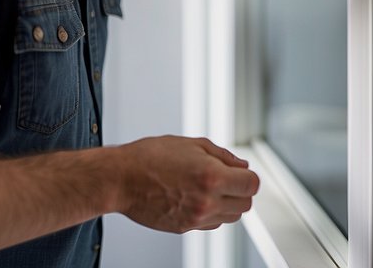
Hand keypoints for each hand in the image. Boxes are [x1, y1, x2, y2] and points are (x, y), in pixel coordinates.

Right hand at [116, 136, 259, 232]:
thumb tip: (241, 165)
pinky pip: (211, 224)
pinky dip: (211, 213)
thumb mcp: (192, 144)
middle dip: (241, 190)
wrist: (120, 179)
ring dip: (228, 203)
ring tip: (210, 188)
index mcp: (212, 177)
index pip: (251, 185)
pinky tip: (197, 197)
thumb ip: (223, 156)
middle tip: (228, 178)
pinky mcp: (184, 228)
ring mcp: (195, 218)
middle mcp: (207, 201)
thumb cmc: (150, 157)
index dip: (248, 176)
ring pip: (230, 217)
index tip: (241, 172)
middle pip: (245, 204)